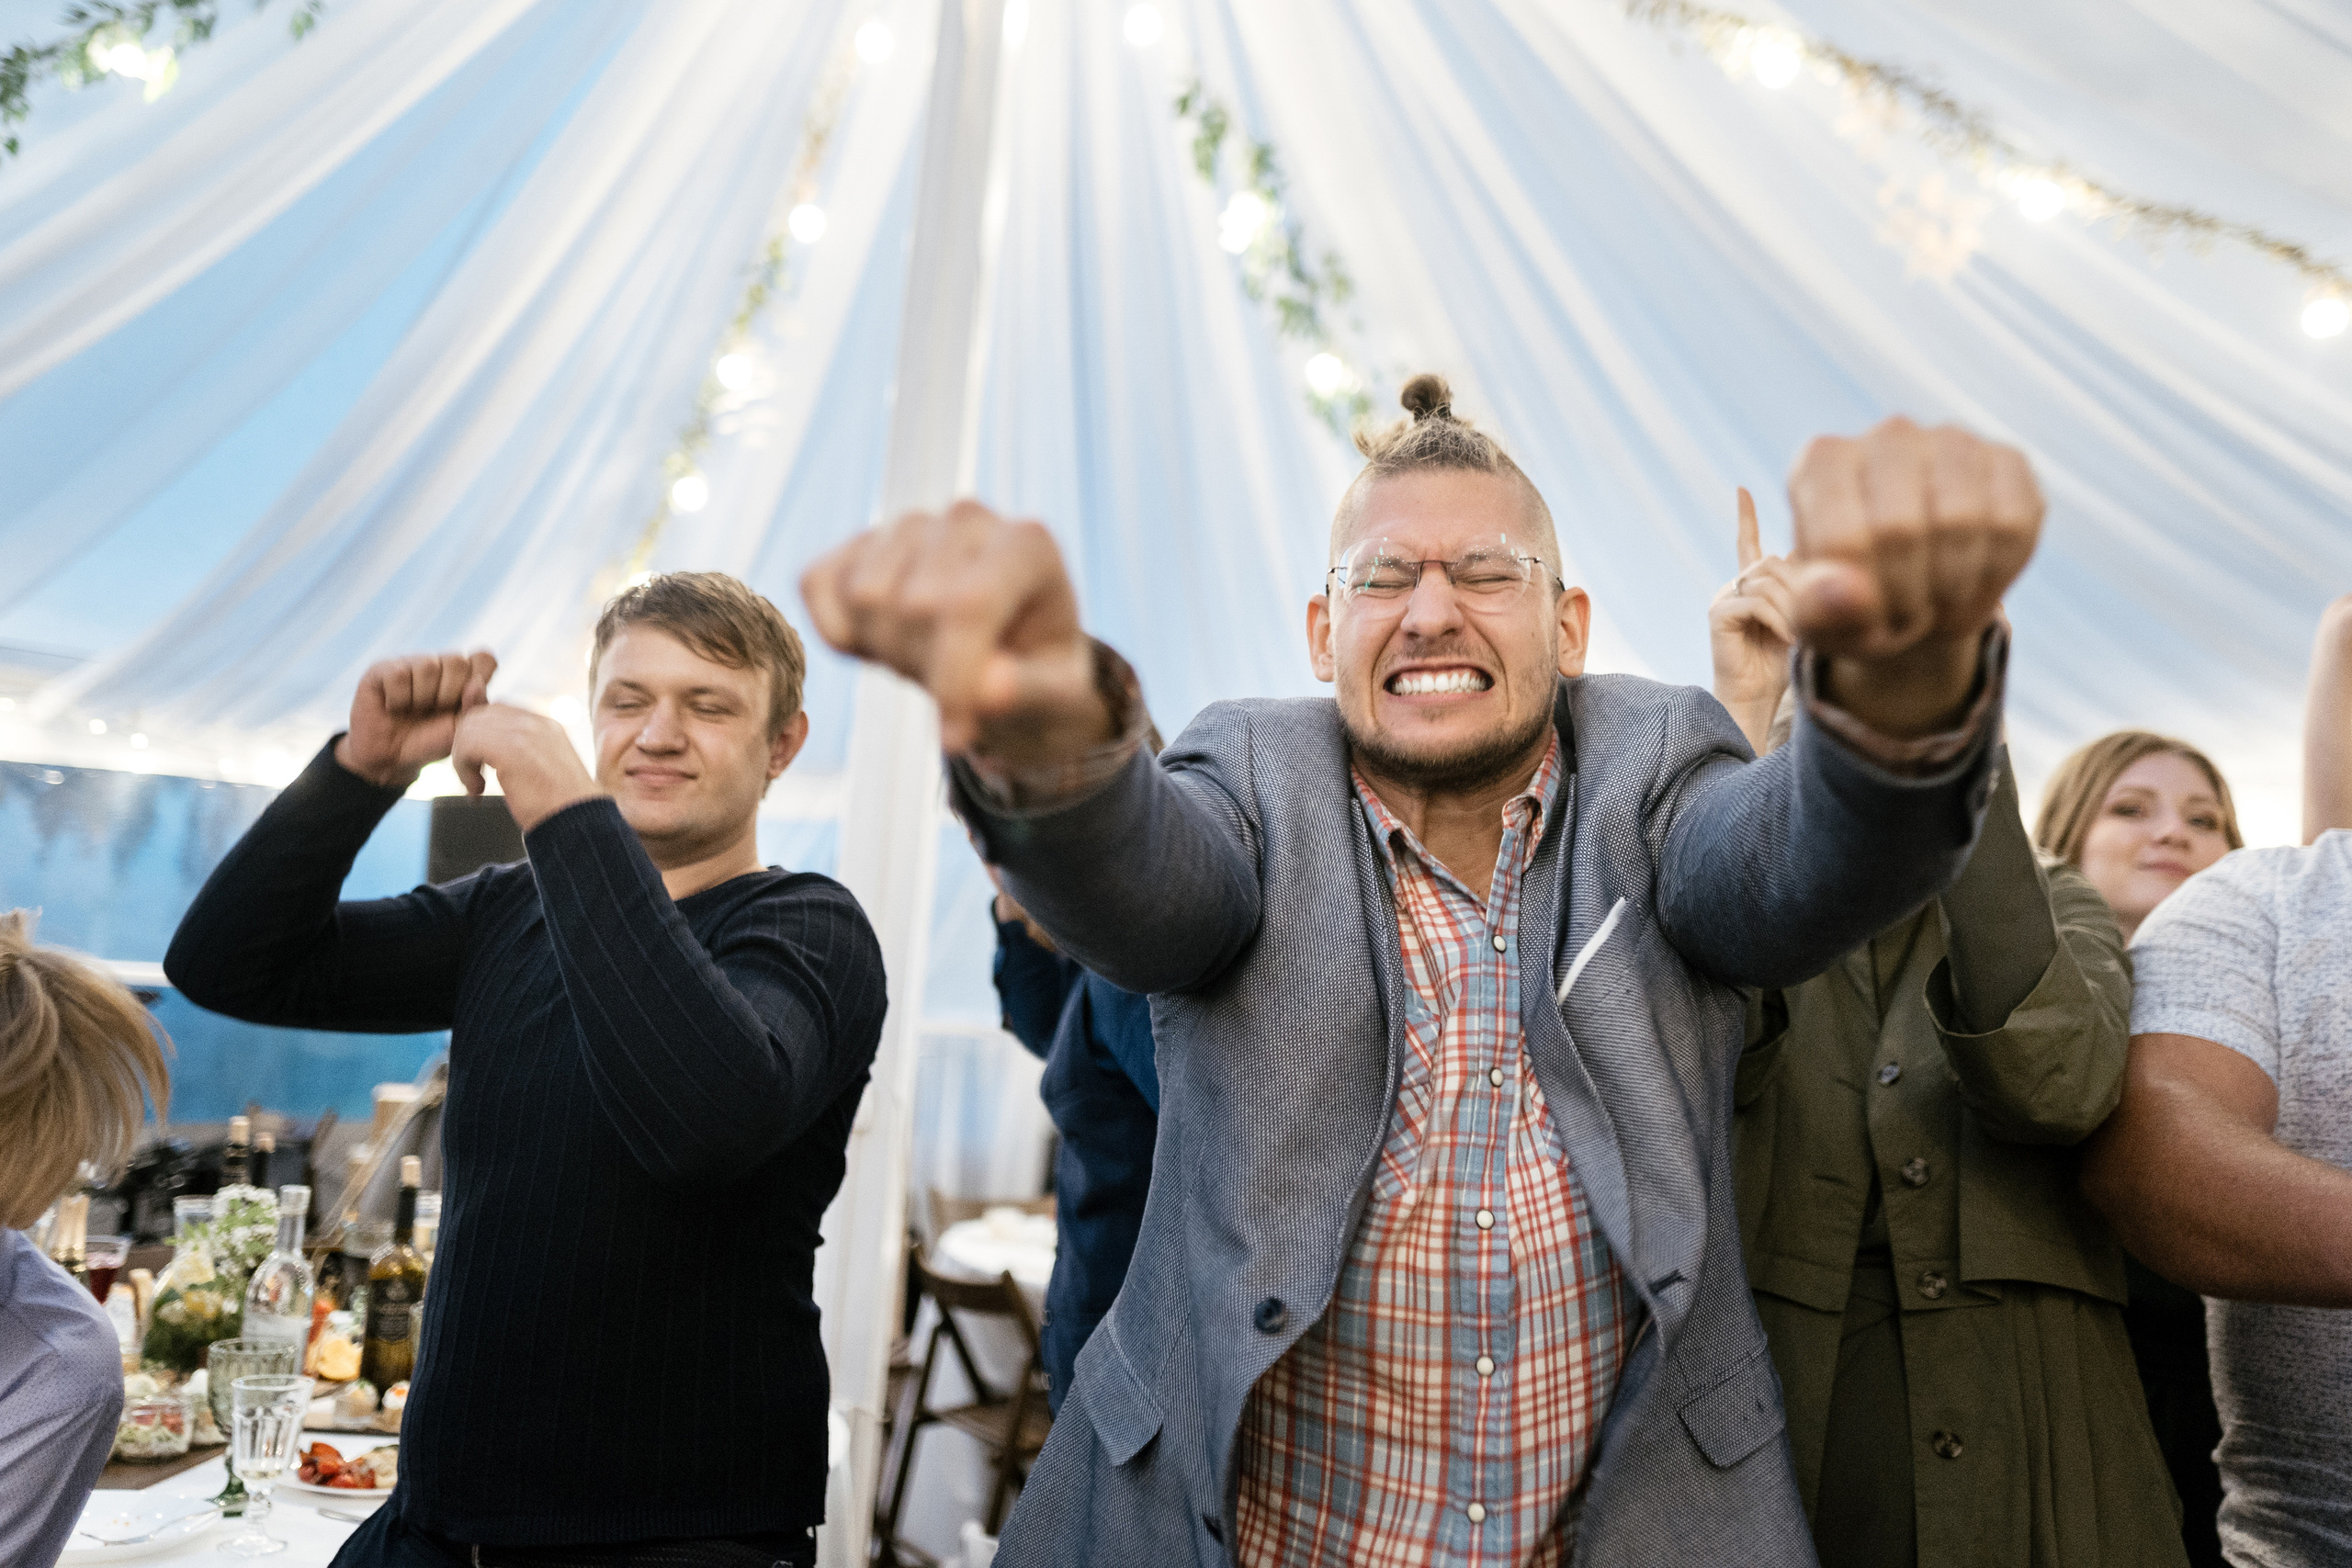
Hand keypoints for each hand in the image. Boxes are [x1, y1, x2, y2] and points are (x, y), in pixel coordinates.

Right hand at [336, 651, 497, 788]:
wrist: (392, 758)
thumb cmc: (430, 742)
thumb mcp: (461, 730)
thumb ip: (476, 706)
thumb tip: (476, 682)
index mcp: (464, 676)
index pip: (484, 659)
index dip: (478, 680)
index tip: (463, 704)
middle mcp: (439, 664)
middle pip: (458, 661)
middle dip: (448, 695)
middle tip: (434, 710)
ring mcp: (411, 662)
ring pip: (428, 666)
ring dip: (422, 697)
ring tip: (413, 709)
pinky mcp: (382, 668)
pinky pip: (399, 675)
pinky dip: (398, 698)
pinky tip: (393, 706)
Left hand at [448, 704, 601, 832]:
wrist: (577, 821)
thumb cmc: (560, 806)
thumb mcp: (541, 768)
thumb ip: (520, 751)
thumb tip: (493, 750)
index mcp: (546, 725)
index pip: (498, 712)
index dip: (481, 736)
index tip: (480, 763)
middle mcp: (536, 722)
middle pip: (481, 715)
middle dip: (468, 745)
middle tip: (473, 775)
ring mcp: (525, 732)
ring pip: (470, 728)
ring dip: (464, 758)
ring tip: (476, 785)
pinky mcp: (511, 748)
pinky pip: (468, 744)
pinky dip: (463, 768)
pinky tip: (477, 789)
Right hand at [800, 501, 1111, 760]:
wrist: (1007, 649)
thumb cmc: (1036, 671)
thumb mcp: (1056, 697)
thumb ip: (1028, 692)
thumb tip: (988, 689)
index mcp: (1028, 546)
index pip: (968, 604)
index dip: (952, 679)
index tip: (956, 738)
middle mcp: (968, 520)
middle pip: (910, 606)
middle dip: (926, 669)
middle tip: (955, 685)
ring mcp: (910, 524)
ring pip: (864, 597)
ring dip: (887, 652)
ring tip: (929, 659)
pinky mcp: (861, 542)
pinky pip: (818, 585)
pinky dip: (840, 633)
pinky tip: (885, 643)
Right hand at [1706, 487, 1798, 751]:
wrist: (1756, 703)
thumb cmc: (1784, 668)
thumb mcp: (1805, 620)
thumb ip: (1806, 589)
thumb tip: (1824, 558)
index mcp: (1752, 586)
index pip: (1749, 544)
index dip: (1746, 518)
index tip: (1741, 489)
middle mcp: (1734, 586)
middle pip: (1774, 562)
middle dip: (1801, 586)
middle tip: (1816, 616)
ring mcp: (1724, 598)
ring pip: (1767, 580)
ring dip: (1793, 606)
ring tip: (1805, 634)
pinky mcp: (1719, 614)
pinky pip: (1756, 602)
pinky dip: (1779, 620)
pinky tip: (1789, 638)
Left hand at [1787, 418, 2041, 736]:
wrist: (1914, 596)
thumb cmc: (1853, 604)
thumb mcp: (1820, 622)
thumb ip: (1816, 610)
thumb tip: (1839, 592)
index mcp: (1821, 463)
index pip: (1841, 540)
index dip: (1861, 600)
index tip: (1861, 613)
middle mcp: (1887, 436)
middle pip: (1899, 530)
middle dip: (1905, 598)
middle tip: (1902, 614)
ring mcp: (1953, 440)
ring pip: (1961, 523)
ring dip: (1951, 590)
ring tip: (1933, 598)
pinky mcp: (2008, 461)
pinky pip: (2012, 525)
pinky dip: (1995, 574)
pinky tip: (1973, 578)